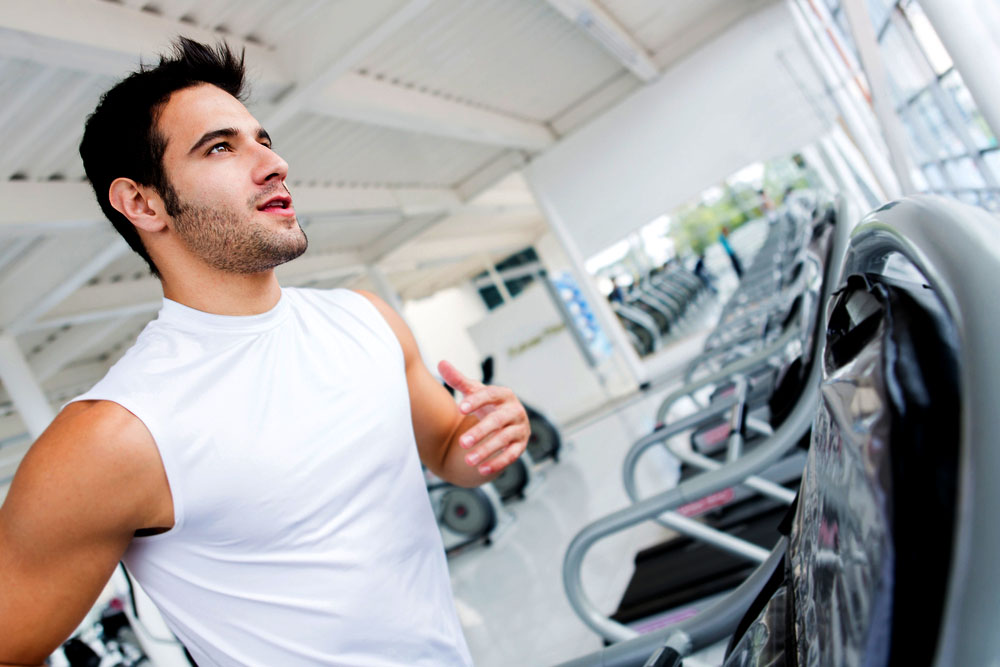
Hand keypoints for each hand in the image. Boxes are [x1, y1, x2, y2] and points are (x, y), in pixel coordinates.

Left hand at [438, 360, 529, 476]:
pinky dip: (497, 463)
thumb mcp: (474, 391)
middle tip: (461, 442)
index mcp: (504, 394)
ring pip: (503, 440)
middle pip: (497, 421)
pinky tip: (481, 470)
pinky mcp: (520, 445)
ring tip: (468, 460)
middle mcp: (514, 410)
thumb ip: (458, 380)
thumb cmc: (487, 404)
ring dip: (486, 450)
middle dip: (480, 432)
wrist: (507, 421)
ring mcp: (519, 429)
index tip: (459, 408)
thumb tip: (441, 362)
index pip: (490, 395)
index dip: (476, 401)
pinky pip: (511, 456)